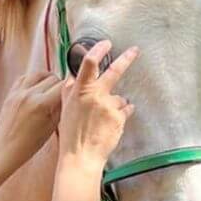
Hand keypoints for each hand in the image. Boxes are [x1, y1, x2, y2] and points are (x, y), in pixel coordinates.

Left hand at [0, 71, 63, 172]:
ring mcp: (18, 93)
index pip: (63, 85)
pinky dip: (33, 79)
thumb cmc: (30, 144)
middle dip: (60, 84)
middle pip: (52, 78)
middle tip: (63, 94)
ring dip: (47, 78)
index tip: (75, 91)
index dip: (72, 87)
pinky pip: (24, 77)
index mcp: (41, 105)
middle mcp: (29, 95)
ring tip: (51, 89)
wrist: (6, 149)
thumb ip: (61, 108)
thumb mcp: (52, 127)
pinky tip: (38, 88)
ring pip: (39, 74)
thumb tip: (71, 94)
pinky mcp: (11, 94)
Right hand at [58, 40, 138, 167]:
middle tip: (135, 50)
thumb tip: (72, 76)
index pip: (89, 63)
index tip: (106, 44)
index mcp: (79, 90)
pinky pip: (125, 110)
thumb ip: (70, 90)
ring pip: (119, 98)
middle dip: (126, 58)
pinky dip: (121, 115)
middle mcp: (95, 95)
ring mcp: (109, 106)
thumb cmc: (71, 133)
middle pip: (114, 71)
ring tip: (102, 122)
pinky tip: (111, 125)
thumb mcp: (65, 108)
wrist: (81, 156)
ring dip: (114, 105)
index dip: (98, 50)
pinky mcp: (120, 117)